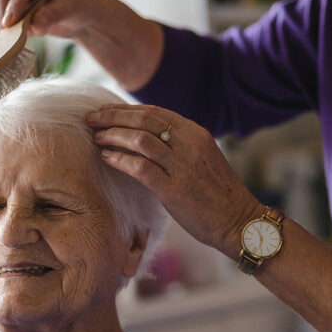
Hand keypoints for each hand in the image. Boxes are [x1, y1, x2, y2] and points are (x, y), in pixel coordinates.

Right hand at [0, 0, 104, 38]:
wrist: (79, 13)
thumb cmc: (78, 6)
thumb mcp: (69, 10)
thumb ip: (51, 16)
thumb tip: (32, 26)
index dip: (15, 3)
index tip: (10, 23)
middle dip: (4, 10)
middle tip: (7, 33)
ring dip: (4, 17)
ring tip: (21, 33)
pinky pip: (0, 8)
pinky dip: (6, 21)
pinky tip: (20, 31)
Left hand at [88, 104, 265, 254]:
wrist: (240, 222)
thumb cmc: (219, 195)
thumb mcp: (203, 159)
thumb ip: (180, 146)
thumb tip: (147, 138)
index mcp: (196, 133)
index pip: (155, 111)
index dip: (126, 109)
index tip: (106, 111)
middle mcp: (189, 144)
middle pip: (144, 119)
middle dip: (113, 116)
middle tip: (92, 119)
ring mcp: (182, 166)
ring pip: (139, 139)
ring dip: (113, 135)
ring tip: (96, 137)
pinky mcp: (174, 189)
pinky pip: (140, 167)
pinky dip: (119, 159)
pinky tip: (106, 158)